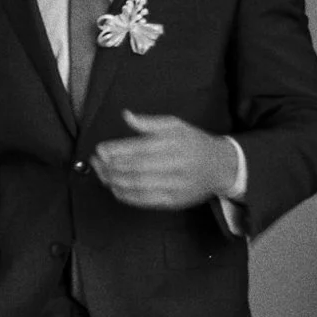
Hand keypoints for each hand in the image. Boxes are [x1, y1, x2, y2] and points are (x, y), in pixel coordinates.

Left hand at [89, 113, 241, 209]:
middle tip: (95, 163)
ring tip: (101, 175)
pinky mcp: (174, 201)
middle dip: (110, 166)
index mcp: (175, 143)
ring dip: (114, 181)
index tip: (99, 150)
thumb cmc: (194, 143)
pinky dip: (125, 195)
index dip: (115, 150)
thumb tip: (126, 115)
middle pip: (135, 168)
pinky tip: (114, 188)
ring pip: (137, 185)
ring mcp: (175, 185)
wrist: (221, 166)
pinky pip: (144, 200)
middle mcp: (176, 164)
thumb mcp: (177, 125)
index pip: (139, 148)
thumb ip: (150, 123)